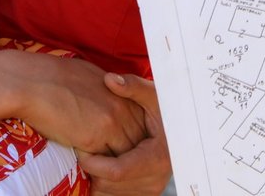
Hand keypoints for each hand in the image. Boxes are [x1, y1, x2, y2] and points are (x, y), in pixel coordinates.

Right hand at [7, 53, 146, 155]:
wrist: (34, 82)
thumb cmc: (55, 76)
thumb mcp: (91, 76)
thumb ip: (108, 91)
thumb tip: (109, 99)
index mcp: (120, 92)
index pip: (139, 122)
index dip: (131, 135)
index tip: (122, 144)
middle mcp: (120, 107)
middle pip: (136, 139)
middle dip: (127, 152)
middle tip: (115, 161)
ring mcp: (110, 123)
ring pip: (124, 154)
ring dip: (114, 162)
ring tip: (103, 168)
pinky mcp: (93, 139)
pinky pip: (105, 161)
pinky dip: (99, 167)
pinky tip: (88, 166)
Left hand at [77, 73, 171, 195]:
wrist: (183, 128)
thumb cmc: (167, 109)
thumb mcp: (153, 94)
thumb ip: (132, 86)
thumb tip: (110, 79)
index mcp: (158, 156)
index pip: (117, 171)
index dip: (94, 163)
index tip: (81, 150)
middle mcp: (156, 178)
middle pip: (111, 185)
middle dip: (94, 169)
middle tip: (85, 149)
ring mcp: (151, 189)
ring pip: (111, 194)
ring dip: (98, 178)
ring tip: (94, 156)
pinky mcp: (146, 194)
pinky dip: (105, 185)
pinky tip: (103, 166)